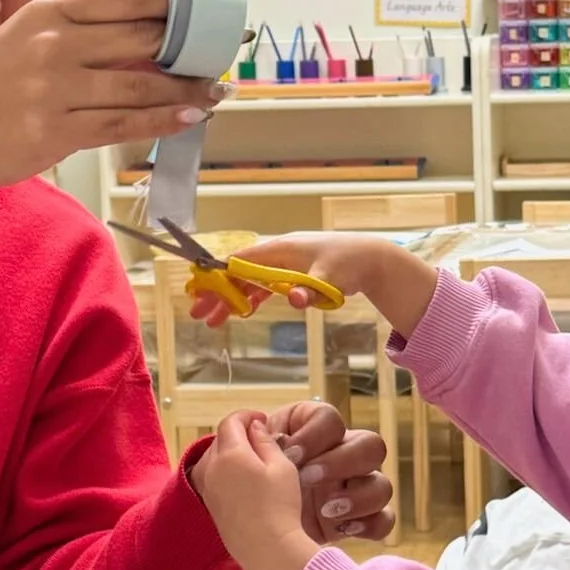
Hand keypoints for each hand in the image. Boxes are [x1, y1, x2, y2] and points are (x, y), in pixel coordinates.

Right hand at [0, 0, 221, 187]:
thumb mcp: (30, 35)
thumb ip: (84, 31)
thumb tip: (155, 34)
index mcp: (51, 12)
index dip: (173, 2)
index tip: (203, 9)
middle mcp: (54, 44)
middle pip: (142, 39)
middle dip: (189, 48)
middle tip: (219, 54)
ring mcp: (55, 88)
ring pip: (140, 86)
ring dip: (187, 90)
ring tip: (214, 91)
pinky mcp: (58, 130)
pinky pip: (125, 124)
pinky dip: (164, 121)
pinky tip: (191, 117)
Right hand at [189, 235, 436, 340]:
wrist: (371, 258)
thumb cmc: (349, 263)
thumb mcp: (330, 279)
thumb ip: (310, 290)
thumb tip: (294, 299)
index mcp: (281, 249)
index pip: (240, 261)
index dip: (218, 276)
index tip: (200, 291)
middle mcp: (278, 254)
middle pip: (239, 273)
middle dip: (219, 292)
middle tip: (199, 313)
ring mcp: (284, 264)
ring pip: (249, 282)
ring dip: (231, 299)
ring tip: (212, 321)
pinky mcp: (292, 274)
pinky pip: (264, 287)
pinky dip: (251, 299)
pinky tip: (239, 313)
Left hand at [194, 411, 318, 569]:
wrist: (268, 549)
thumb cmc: (279, 505)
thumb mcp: (281, 466)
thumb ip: (265, 441)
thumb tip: (254, 427)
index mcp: (229, 453)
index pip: (231, 422)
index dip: (247, 416)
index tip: (263, 420)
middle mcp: (212, 469)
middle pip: (220, 440)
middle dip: (238, 433)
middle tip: (261, 439)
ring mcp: (208, 490)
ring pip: (214, 459)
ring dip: (230, 452)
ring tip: (253, 460)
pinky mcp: (210, 507)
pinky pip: (213, 478)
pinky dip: (225, 471)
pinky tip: (244, 481)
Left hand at [267, 400, 394, 543]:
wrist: (258, 540)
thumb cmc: (253, 491)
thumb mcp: (248, 464)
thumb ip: (260, 444)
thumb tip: (262, 428)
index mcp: (316, 435)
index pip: (330, 419)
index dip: (313, 435)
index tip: (290, 454)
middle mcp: (343, 457)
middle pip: (370, 445)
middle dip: (339, 461)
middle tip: (308, 478)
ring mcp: (355, 490)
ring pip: (382, 484)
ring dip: (356, 496)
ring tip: (325, 510)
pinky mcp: (359, 521)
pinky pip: (384, 519)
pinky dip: (369, 525)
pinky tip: (342, 529)